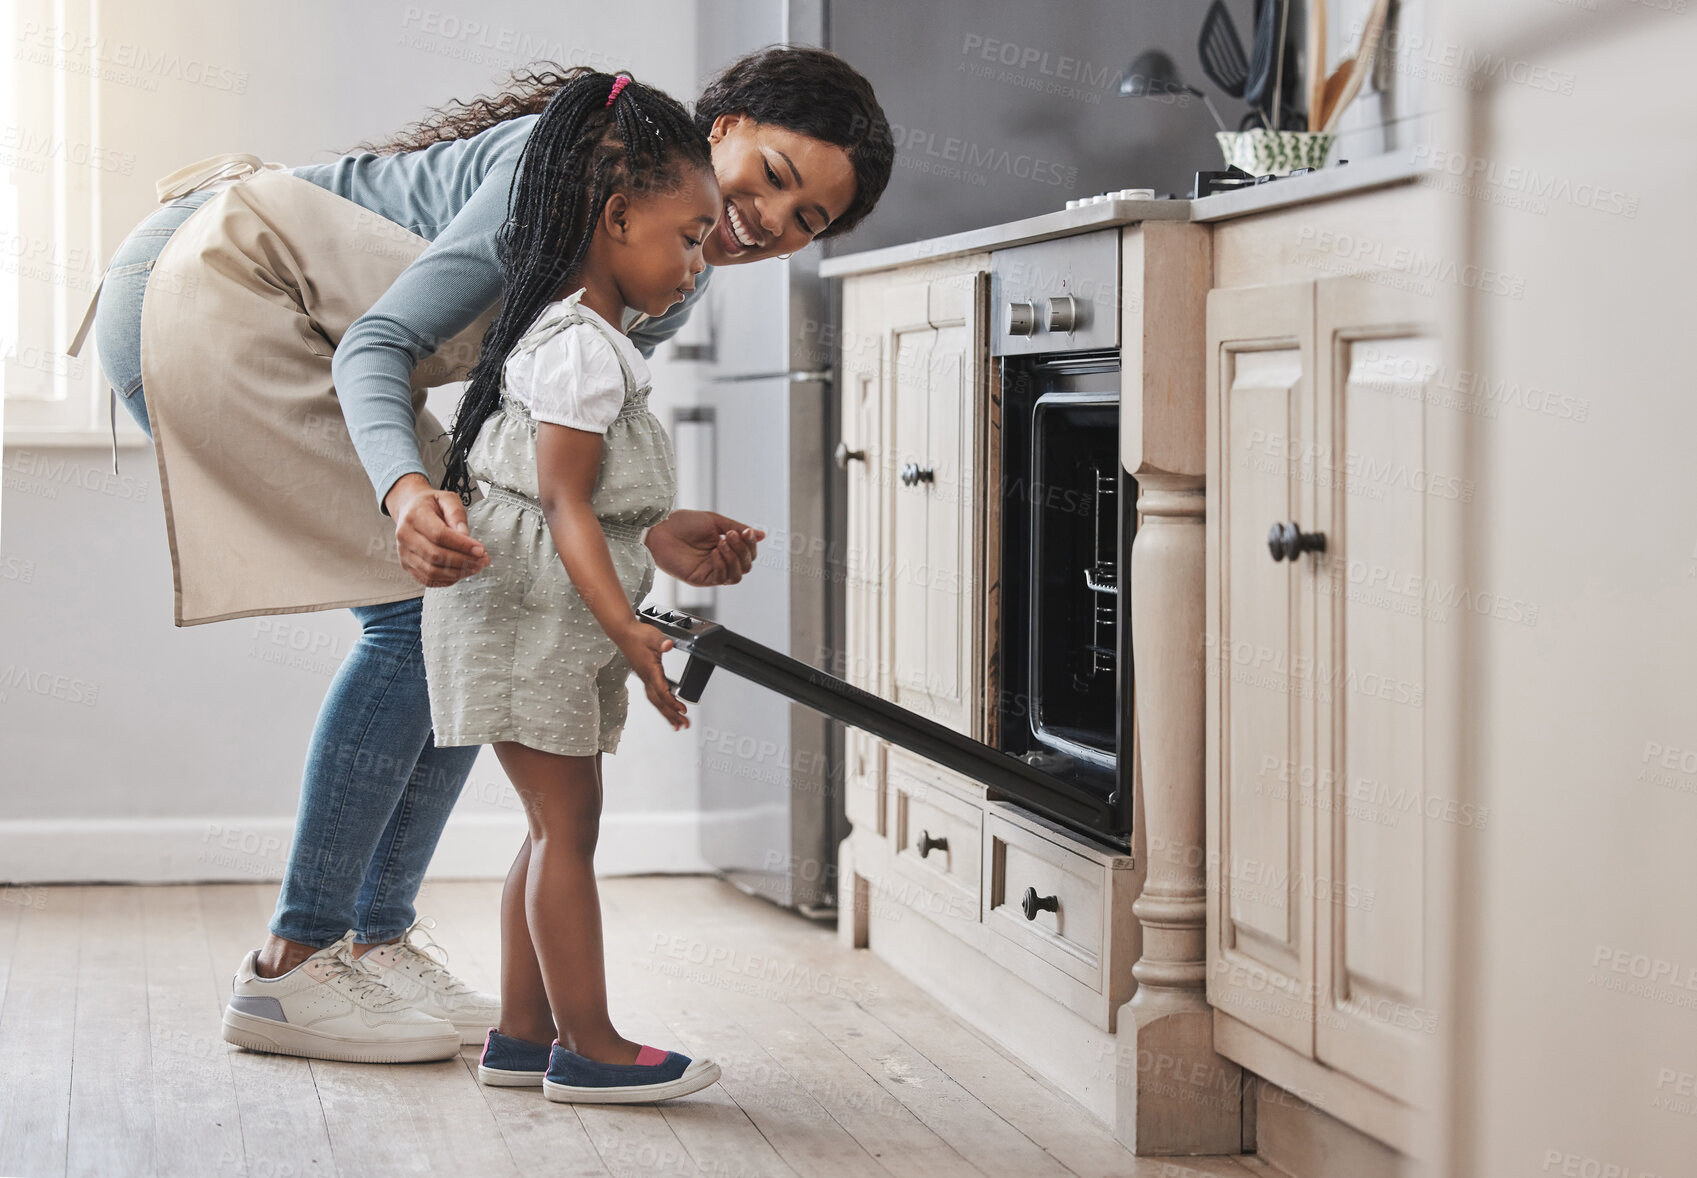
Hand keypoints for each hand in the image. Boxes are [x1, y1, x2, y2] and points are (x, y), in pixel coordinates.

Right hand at [385, 473, 489, 587]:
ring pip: (431, 571)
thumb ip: (457, 514)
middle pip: (435, 555)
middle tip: (482, 560)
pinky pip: (427, 579)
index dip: (462, 545)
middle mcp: (405, 535)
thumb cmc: (430, 504)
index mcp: (414, 516)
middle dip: (463, 561)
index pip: (439, 535)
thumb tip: (465, 535)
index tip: (481, 549)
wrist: (409, 508)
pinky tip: (461, 573)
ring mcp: (403, 552)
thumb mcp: (447, 498)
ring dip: (457, 572)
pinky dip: (447, 580)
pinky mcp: (406, 565)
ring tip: (475, 567)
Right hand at [614, 619, 688, 730]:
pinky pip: (654, 696)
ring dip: (667, 714)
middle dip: (672, 715)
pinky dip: (661, 705)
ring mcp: (645, 678)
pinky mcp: (645, 677)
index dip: (672, 702)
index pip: (662, 691)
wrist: (624, 633)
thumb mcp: (654, 636)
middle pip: (659, 702)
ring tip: (677, 724)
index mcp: (650, 670)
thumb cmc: (638, 635)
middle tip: (684, 725)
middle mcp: (646, 678)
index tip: (683, 709)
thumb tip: (668, 645)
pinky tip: (666, 709)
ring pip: (656, 701)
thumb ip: (662, 642)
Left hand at [645, 510, 764, 586]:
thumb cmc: (683, 523)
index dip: (751, 544)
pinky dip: (723, 564)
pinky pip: (722, 578)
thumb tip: (761, 535)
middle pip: (746, 565)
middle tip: (731, 536)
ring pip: (737, 575)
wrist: (661, 529)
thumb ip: (738, 529)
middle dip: (743, 550)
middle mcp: (720, 561)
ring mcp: (711, 571)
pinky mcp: (702, 579)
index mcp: (724, 547)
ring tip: (722, 543)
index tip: (747, 532)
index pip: (748, 553)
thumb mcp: (715, 522)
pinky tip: (715, 552)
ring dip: (734, 558)